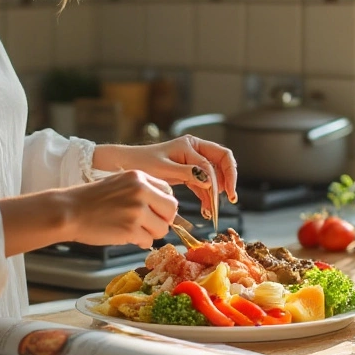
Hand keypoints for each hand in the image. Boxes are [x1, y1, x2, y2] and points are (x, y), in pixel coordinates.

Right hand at [63, 170, 176, 248]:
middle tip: (148, 225)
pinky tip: (126, 236)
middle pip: (172, 209)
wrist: (69, 211)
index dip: (162, 205)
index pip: (168, 191)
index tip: (152, 211)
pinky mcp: (130, 229)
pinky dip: (140, 242)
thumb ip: (142, 190)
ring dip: (151, 233)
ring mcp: (137, 210)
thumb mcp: (119, 183)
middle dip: (163, 220)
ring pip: (163, 228)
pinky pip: (148, 241)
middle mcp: (141, 190)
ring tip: (134, 230)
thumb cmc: (92, 200)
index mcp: (139, 177)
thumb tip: (165, 208)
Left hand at [93, 137, 237, 218]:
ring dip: (217, 191)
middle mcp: (194, 149)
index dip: (220, 178)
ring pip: (215, 174)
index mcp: (190, 144)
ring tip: (213, 209)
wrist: (125, 165)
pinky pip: (203, 183)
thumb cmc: (142, 163)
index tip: (220, 195)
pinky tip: (206, 209)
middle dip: (228, 179)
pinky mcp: (188, 173)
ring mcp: (192, 161)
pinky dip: (206, 195)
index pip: (215, 160)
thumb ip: (187, 172)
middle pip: (222, 161)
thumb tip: (209, 179)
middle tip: (230, 198)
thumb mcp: (164, 168)